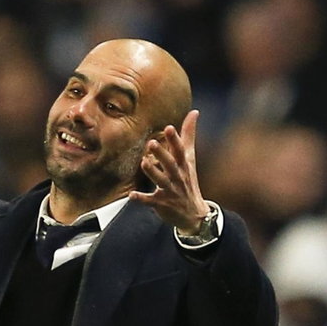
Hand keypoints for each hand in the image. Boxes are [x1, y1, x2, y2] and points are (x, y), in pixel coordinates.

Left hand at [129, 110, 208, 232]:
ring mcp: (170, 191)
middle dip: (162, 155)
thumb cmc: (188, 180)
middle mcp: (178, 177)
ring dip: (153, 172)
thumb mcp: (190, 158)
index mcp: (183, 165)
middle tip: (151, 143)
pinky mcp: (162, 203)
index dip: (175, 140)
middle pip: (170, 165)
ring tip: (143, 162)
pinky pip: (151, 200)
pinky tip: (131, 195)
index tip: (169, 128)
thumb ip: (189, 135)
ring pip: (161, 181)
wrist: (194, 214)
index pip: (180, 151)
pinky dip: (142, 198)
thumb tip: (194, 111)